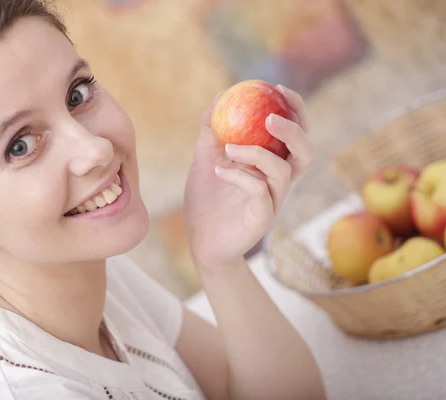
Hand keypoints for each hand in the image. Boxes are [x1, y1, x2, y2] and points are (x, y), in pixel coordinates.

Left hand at [184, 85, 315, 271]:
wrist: (200, 241)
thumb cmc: (207, 200)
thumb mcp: (205, 159)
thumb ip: (211, 131)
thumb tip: (219, 96)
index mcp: (272, 165)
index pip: (296, 134)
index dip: (295, 110)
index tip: (277, 89)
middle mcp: (279, 182)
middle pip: (305, 153)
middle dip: (293, 130)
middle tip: (269, 117)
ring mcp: (274, 201)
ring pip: (283, 172)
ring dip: (258, 153)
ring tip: (229, 148)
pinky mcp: (263, 218)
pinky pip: (260, 191)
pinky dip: (240, 176)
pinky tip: (218, 171)